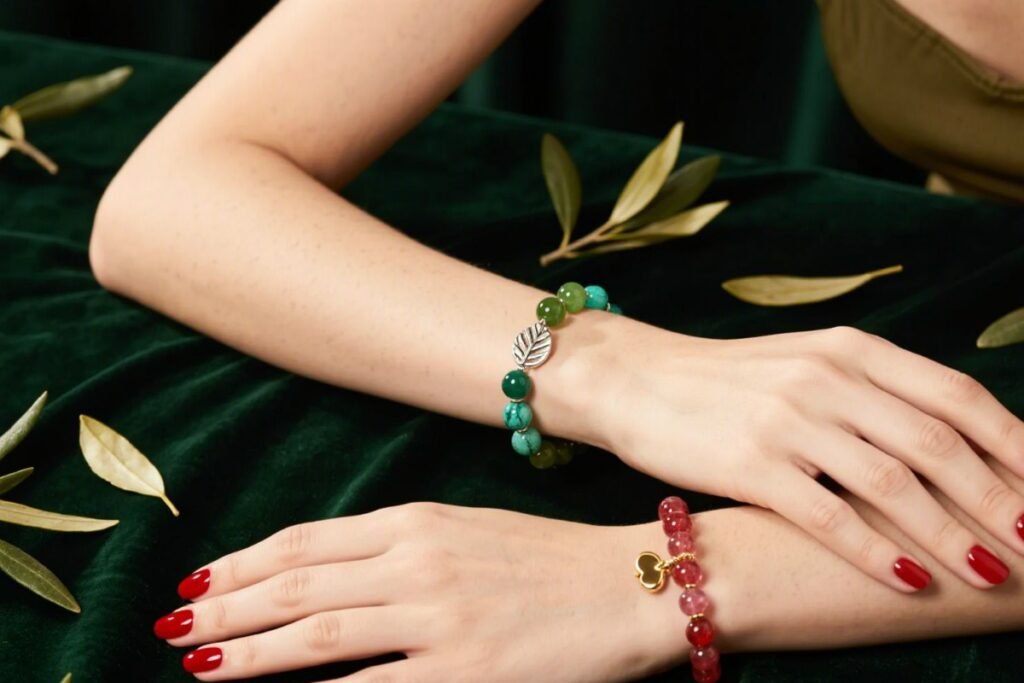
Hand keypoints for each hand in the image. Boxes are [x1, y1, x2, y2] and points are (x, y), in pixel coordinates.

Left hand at [156, 504, 695, 681]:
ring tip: (197, 664)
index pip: (307, 542)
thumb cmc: (549, 557)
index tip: (202, 580)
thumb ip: (399, 545)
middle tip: (175, 626)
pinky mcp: (464, 672)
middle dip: (226, 608)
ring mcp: (438, 619)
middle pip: (297, 585)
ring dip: (247, 652)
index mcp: (418, 521)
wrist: (632, 586)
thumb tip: (328, 573)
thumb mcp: (467, 530)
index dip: (245, 562)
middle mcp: (417, 563)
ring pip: (317, 635)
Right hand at [591, 322, 1023, 590]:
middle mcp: (827, 378)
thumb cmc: (729, 381)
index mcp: (851, 349)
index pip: (955, 395)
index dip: (1013, 444)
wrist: (637, 380)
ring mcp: (788, 419)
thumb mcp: (807, 363)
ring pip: (893, 484)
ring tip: (989, 573)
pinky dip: (873, 552)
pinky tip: (905, 580)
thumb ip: (874, 390)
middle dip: (998, 500)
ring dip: (949, 534)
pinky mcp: (749, 463)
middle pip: (937, 444)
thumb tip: (952, 442)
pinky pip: (827, 515)